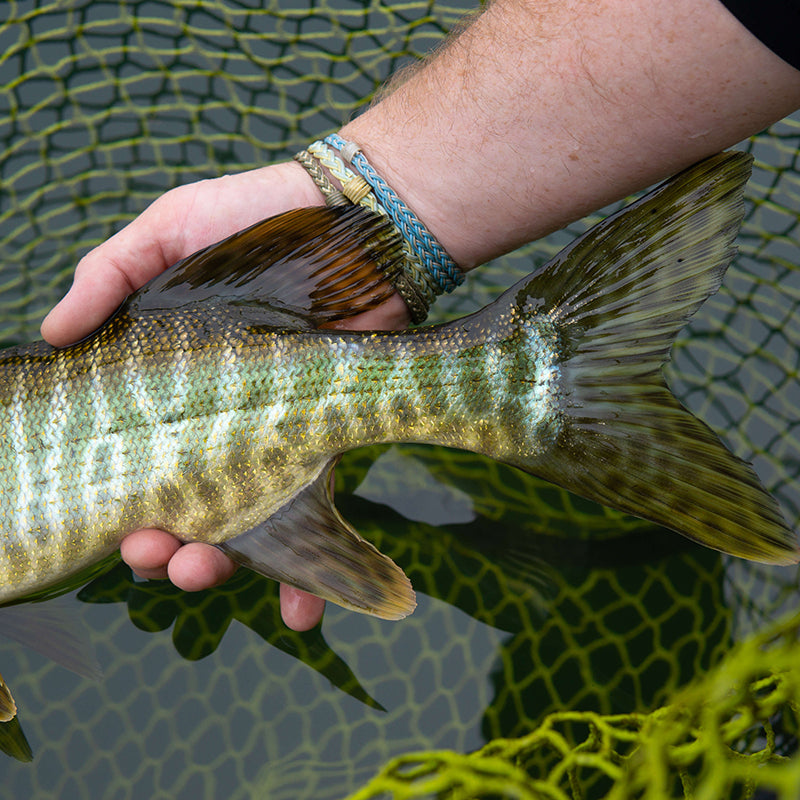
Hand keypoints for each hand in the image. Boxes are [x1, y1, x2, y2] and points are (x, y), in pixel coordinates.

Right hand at [42, 161, 409, 630]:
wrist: (359, 226)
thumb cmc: (258, 222)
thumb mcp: (170, 231)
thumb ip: (107, 276)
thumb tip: (48, 333)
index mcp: (172, 388)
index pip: (134, 460)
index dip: (117, 501)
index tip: (112, 523)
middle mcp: (218, 425)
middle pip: (180, 510)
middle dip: (161, 549)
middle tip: (156, 551)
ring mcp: (273, 441)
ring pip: (240, 527)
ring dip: (217, 566)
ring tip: (207, 569)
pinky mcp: (326, 444)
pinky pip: (319, 516)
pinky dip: (309, 574)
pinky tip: (299, 612)